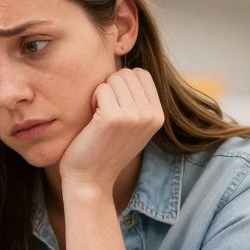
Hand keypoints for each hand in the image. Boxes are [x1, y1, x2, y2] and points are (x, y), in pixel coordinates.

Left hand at [59, 68, 162, 194]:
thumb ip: (139, 102)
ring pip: (114, 78)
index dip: (122, 84)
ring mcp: (134, 116)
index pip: (141, 74)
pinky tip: (92, 120)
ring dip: (101, 94)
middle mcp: (151, 115)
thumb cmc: (104, 149)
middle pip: (127, 73)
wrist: (90, 179)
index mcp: (159, 116)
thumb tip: (131, 70)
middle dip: (111, 87)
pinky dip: (92, 100)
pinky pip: (101, 88)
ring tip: (99, 117)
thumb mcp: (133, 126)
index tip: (114, 105)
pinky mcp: (113, 117)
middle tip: (104, 112)